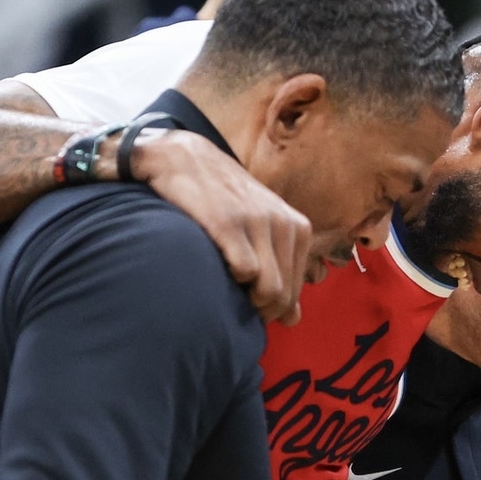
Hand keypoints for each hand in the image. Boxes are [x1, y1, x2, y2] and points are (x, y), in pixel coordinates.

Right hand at [135, 130, 312, 325]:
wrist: (184, 158)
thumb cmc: (223, 201)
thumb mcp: (261, 230)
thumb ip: (281, 272)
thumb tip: (293, 321)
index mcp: (296, 227)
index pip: (295, 291)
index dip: (272, 309)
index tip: (248, 305)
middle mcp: (283, 223)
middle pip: (282, 295)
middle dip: (259, 311)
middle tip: (234, 306)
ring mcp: (257, 222)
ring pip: (268, 289)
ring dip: (245, 302)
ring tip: (226, 291)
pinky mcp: (228, 222)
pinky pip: (244, 271)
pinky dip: (230, 280)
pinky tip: (216, 268)